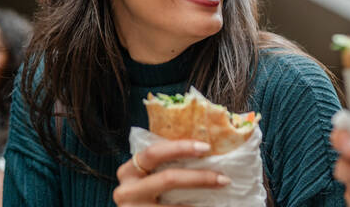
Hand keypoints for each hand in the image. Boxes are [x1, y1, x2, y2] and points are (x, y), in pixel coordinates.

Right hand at [113, 140, 229, 205]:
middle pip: (168, 178)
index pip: (154, 153)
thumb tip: (204, 152)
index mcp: (129, 171)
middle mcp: (126, 190)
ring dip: (201, 198)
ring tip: (220, 192)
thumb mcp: (148, 177)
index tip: (206, 147)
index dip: (180, 148)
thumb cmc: (146, 194)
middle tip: (223, 178)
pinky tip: (205, 206)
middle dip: (200, 177)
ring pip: (174, 204)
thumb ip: (163, 165)